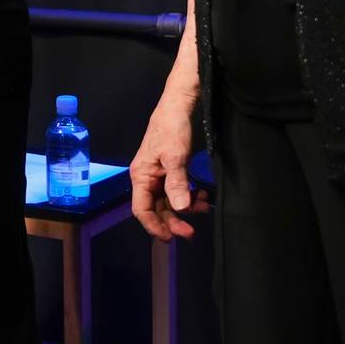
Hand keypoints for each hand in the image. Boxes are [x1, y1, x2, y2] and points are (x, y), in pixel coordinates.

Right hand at [130, 94, 207, 239]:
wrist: (179, 105)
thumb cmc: (171, 128)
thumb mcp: (175, 156)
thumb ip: (177, 183)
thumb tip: (180, 209)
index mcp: (141, 176)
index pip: (141, 209)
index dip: (153, 225)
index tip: (170, 238)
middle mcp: (148, 178)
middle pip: (157, 209)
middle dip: (173, 221)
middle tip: (190, 233)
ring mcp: (160, 175)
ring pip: (169, 202)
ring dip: (185, 208)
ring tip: (203, 207)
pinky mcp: (172, 171)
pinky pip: (179, 191)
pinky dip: (190, 197)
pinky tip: (202, 196)